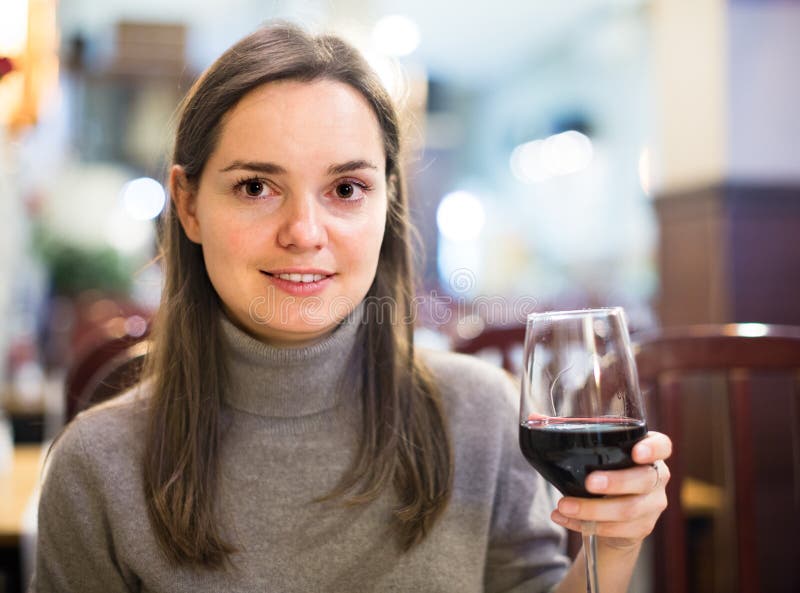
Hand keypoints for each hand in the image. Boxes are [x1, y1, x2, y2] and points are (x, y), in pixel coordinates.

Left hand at [550, 431, 671, 551]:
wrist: (613, 516)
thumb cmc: (601, 472)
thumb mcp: (591, 453)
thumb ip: (566, 432)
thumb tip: (533, 417)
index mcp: (647, 451)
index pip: (663, 445)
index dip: (653, 448)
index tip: (637, 452)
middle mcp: (655, 477)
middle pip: (643, 480)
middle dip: (616, 482)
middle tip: (589, 482)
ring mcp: (652, 504)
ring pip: (629, 510)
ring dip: (593, 509)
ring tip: (563, 506)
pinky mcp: (642, 528)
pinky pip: (617, 530)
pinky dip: (586, 525)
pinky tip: (563, 519)